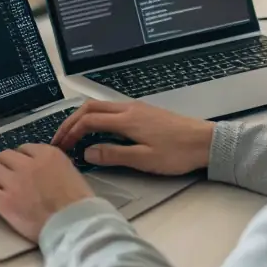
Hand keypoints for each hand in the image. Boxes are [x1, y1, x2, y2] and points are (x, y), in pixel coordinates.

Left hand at [0, 144, 93, 241]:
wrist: (76, 224)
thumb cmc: (80, 205)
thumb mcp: (72, 174)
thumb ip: (55, 168)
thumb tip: (47, 172)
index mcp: (48, 154)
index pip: (24, 149)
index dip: (15, 157)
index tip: (11, 163)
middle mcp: (29, 164)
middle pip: (4, 156)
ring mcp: (15, 181)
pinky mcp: (5, 200)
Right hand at [52, 99, 214, 175]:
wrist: (205, 142)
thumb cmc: (177, 153)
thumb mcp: (144, 159)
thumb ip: (114, 155)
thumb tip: (87, 152)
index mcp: (126, 119)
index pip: (88, 120)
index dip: (71, 133)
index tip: (61, 146)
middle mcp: (128, 109)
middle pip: (90, 108)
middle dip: (71, 122)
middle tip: (60, 139)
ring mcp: (137, 108)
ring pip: (101, 107)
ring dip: (83, 118)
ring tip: (74, 134)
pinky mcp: (144, 112)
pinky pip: (112, 110)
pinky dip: (97, 118)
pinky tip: (98, 131)